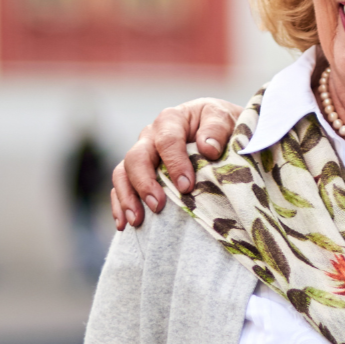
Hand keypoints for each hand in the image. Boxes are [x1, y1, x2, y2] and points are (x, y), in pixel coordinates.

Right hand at [110, 98, 240, 229]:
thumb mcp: (225, 118)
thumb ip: (217, 129)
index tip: (186, 187)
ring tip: (136, 221)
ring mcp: (142, 153)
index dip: (175, 164)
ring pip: (123, 172)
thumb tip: (207, 148)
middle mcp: (151, 135)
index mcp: (172, 120)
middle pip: (137, 157)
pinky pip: (121, 186)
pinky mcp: (138, 171)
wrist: (223, 130)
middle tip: (158, 206)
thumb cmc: (224, 125)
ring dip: (127, 197)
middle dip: (145, 183)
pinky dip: (119, 204)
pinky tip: (124, 224)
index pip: (167, 140)